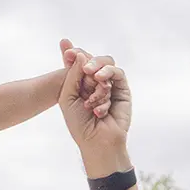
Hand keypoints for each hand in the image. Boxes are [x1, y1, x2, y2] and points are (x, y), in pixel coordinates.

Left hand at [57, 39, 129, 168]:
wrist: (96, 141)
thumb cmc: (79, 124)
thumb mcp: (67, 97)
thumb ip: (72, 75)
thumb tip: (81, 55)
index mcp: (80, 84)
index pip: (78, 62)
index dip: (73, 53)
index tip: (66, 49)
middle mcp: (95, 83)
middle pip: (93, 59)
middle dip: (86, 59)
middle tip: (83, 65)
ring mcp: (110, 85)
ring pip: (106, 63)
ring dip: (98, 69)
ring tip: (93, 78)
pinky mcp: (123, 90)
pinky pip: (118, 74)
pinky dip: (108, 76)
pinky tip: (101, 84)